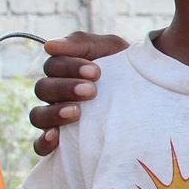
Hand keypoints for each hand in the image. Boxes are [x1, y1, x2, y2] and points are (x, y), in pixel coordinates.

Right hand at [29, 33, 125, 154]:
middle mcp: (55, 94)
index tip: (96, 72)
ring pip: (38, 116)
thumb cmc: (123, 65)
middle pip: (43, 89)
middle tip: (91, 90)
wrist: (149, 91)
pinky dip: (43, 142)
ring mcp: (56, 117)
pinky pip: (40, 145)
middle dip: (66, 88)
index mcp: (62, 70)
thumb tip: (49, 46)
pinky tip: (56, 137)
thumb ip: (80, 43)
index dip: (70, 67)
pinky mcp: (62, 141)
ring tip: (76, 112)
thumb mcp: (108, 48)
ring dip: (54, 113)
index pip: (52, 67)